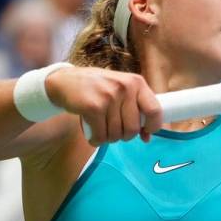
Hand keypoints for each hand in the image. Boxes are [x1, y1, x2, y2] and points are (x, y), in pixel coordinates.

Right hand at [45, 67, 162, 144]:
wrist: (65, 81)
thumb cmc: (97, 88)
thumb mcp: (121, 90)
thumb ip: (136, 109)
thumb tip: (147, 137)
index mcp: (137, 82)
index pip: (155, 109)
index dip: (153, 126)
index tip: (146, 132)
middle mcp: (125, 87)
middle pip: (133, 128)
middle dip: (124, 136)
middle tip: (115, 130)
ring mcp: (109, 96)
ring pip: (116, 134)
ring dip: (108, 138)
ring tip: (101, 128)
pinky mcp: (93, 107)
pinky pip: (101, 136)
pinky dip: (96, 140)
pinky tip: (92, 134)